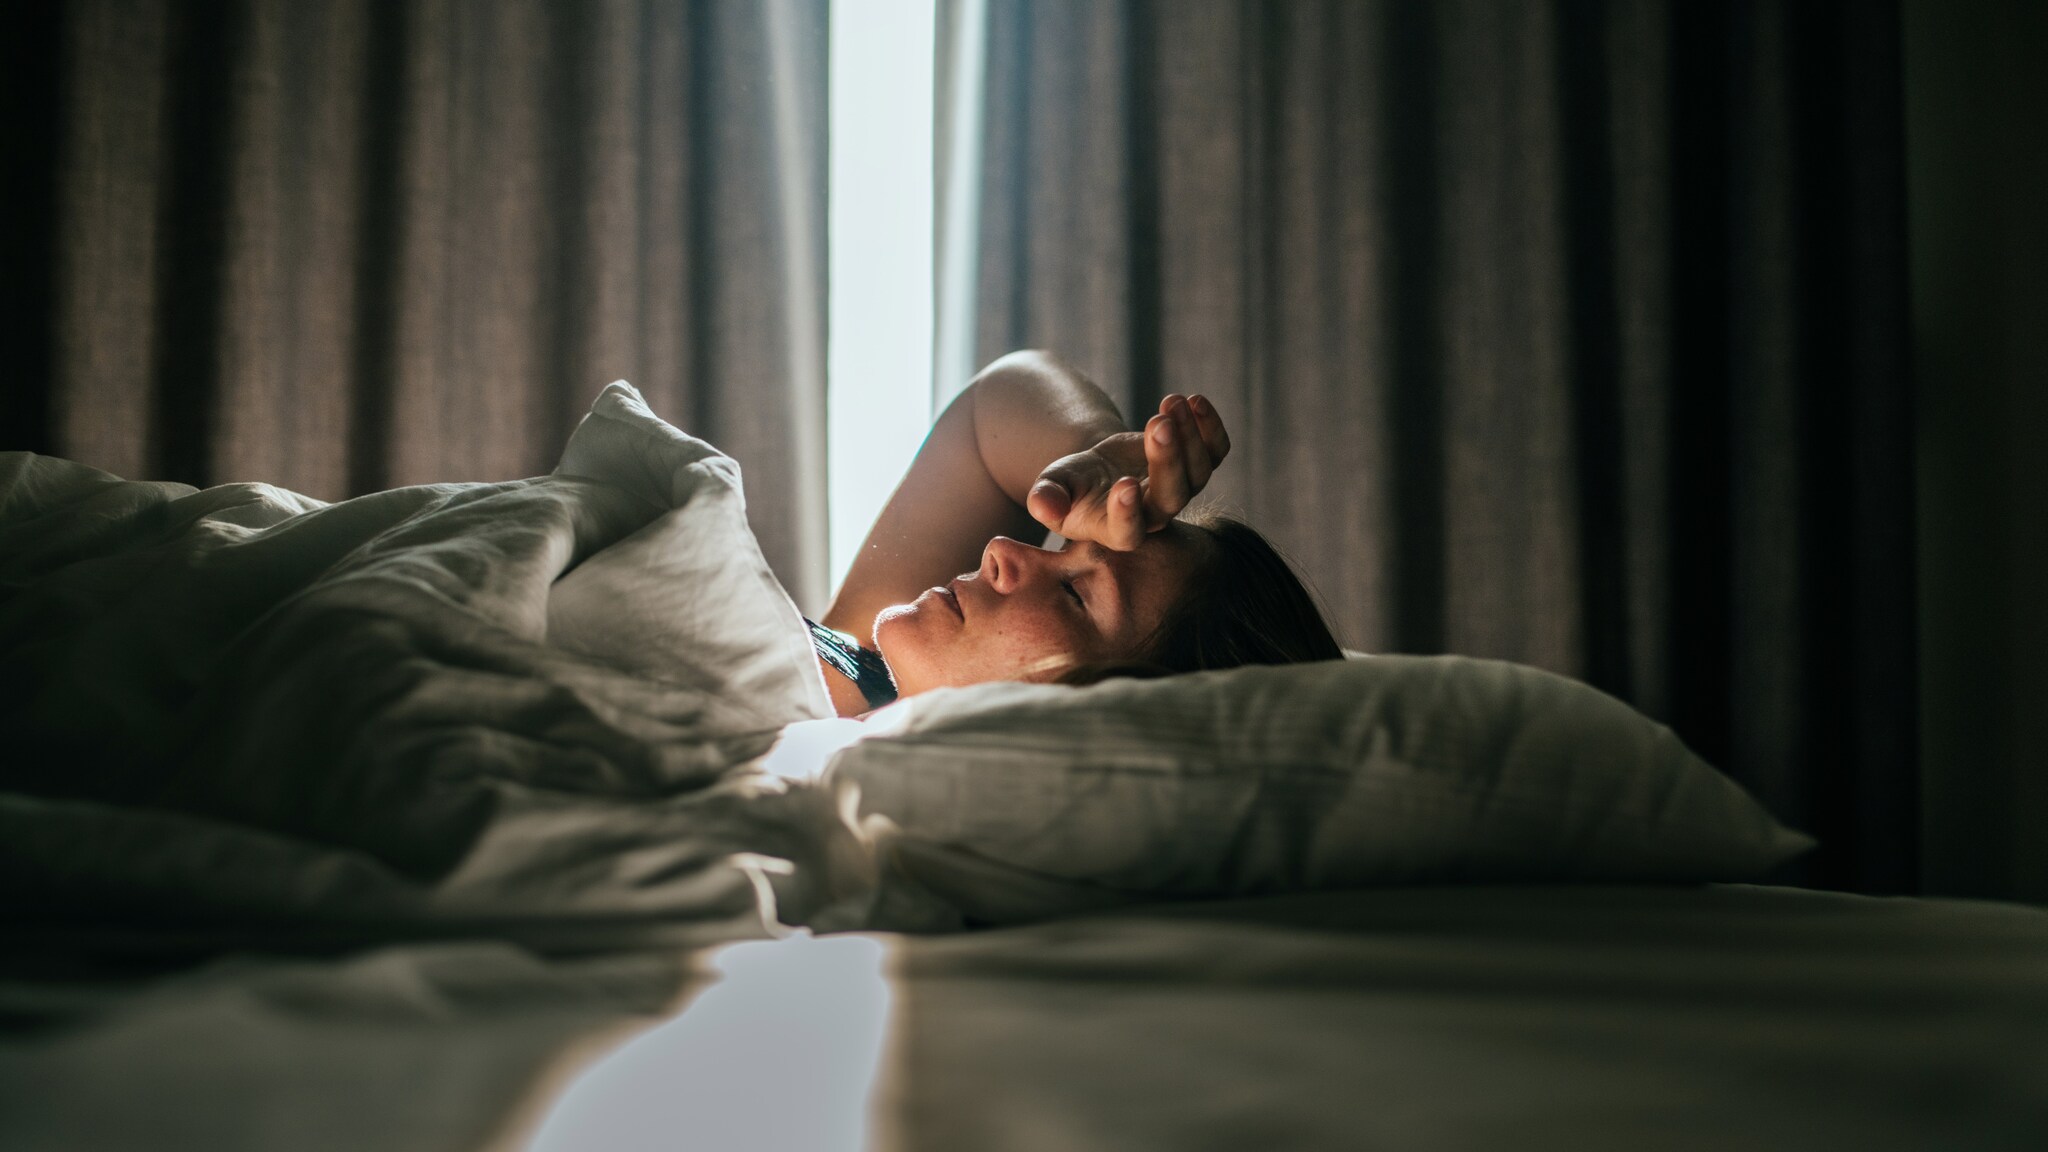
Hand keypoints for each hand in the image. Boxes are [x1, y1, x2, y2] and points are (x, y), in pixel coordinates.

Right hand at [1024, 394, 1231, 549]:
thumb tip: (1044, 506)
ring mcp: (1179, 490)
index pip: (1128, 530)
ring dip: (1189, 435)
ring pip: (1198, 471)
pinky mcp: (1193, 464)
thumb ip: (1047, 498)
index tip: (1124, 485)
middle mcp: (1154, 514)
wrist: (1100, 471)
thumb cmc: (1072, 485)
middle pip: (1172, 497)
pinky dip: (1210, 427)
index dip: (1128, 512)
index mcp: (1116, 530)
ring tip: (1171, 402)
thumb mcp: (1053, 488)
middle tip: (1158, 425)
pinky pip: (1215, 450)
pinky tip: (1194, 401)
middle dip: (1167, 460)